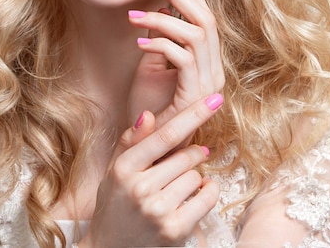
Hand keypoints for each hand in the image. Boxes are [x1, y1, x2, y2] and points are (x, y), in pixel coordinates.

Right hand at [81, 94, 222, 247]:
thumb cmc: (115, 206)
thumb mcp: (115, 171)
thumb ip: (132, 142)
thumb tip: (148, 114)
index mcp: (123, 168)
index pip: (165, 134)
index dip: (193, 114)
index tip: (214, 99)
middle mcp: (139, 188)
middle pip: (185, 156)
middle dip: (190, 156)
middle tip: (183, 164)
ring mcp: (157, 211)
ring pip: (196, 176)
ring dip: (194, 178)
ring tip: (177, 188)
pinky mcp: (175, 230)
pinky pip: (206, 198)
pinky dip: (208, 192)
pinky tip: (198, 194)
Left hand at [127, 0, 224, 129]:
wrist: (144, 149)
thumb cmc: (147, 107)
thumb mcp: (152, 64)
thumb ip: (160, 38)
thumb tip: (158, 8)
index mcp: (207, 62)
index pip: (205, 18)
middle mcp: (214, 71)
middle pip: (206, 20)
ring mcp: (208, 84)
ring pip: (197, 35)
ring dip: (164, 19)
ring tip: (134, 15)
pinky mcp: (194, 96)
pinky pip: (183, 58)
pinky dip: (160, 44)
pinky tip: (138, 42)